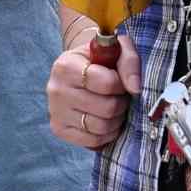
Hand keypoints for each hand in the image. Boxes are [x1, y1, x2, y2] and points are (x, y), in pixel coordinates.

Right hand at [47, 34, 140, 149]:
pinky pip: (93, 141)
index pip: (107, 83)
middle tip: (120, 96)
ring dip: (116, 120)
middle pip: (107, 108)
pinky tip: (105, 120)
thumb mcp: (118, 49)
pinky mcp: (59, 129)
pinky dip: (106, 134)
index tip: (119, 81)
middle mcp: (56, 89)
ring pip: (101, 127)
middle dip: (121, 104)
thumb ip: (129, 62)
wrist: (80, 70)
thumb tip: (135, 89)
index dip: (121, 84)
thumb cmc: (102, 59)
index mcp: (66, 65)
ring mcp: (55, 112)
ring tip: (114, 108)